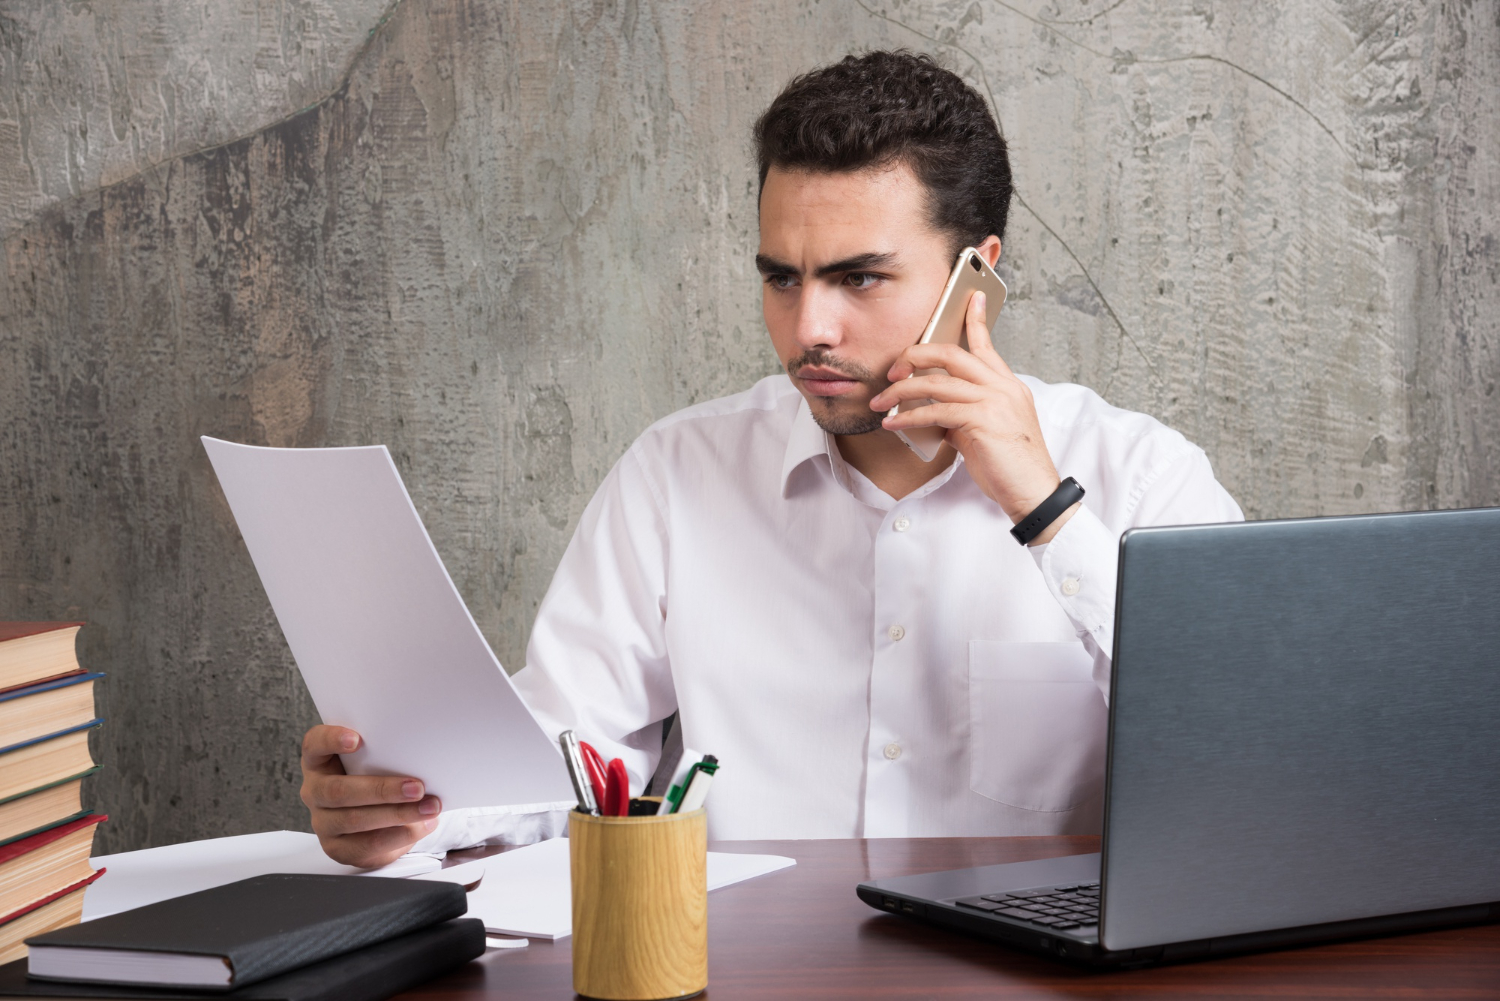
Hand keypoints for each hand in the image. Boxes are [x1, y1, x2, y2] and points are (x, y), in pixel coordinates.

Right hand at [299, 725, 441, 867]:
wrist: (380, 821)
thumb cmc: (379, 778)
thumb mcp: (378, 762)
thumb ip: (386, 755)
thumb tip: (424, 760)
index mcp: (319, 761)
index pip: (314, 744)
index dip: (331, 740)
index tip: (356, 739)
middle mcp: (315, 791)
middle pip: (338, 791)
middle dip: (382, 790)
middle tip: (417, 788)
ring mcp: (322, 822)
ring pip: (354, 820)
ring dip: (398, 814)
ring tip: (429, 808)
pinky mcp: (337, 848)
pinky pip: (366, 845)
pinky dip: (397, 836)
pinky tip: (419, 827)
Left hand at [870, 290, 1078, 543]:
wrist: (1033, 493)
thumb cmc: (1010, 467)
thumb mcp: (986, 434)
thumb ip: (963, 416)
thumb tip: (933, 414)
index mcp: (1009, 386)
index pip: (987, 346)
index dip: (976, 320)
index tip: (970, 298)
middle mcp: (1004, 388)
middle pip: (953, 355)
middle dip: (916, 355)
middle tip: (893, 368)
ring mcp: (995, 402)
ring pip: (938, 382)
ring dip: (902, 391)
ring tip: (881, 402)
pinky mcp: (983, 421)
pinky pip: (937, 411)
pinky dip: (909, 416)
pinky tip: (894, 424)